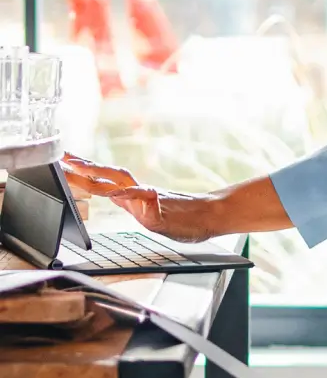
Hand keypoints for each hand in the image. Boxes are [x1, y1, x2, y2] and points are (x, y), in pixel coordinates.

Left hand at [62, 154, 222, 243]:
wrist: (213, 215)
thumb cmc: (188, 218)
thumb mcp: (154, 217)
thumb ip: (136, 206)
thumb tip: (121, 200)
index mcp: (135, 197)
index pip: (105, 181)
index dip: (85, 172)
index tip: (67, 163)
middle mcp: (138, 193)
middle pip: (106, 176)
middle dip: (81, 169)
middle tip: (61, 159)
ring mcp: (148, 198)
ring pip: (118, 182)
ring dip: (95, 175)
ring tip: (76, 169)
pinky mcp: (159, 207)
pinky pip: (141, 197)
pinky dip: (127, 194)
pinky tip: (114, 193)